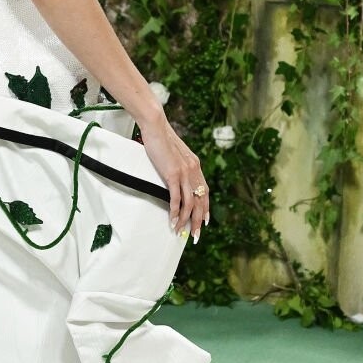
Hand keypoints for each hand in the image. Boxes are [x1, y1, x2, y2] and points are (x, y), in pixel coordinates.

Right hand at [140, 116, 209, 238]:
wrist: (156, 127)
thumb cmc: (161, 139)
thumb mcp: (174, 154)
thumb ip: (178, 165)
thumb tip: (175, 175)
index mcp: (195, 165)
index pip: (204, 191)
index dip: (206, 208)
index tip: (205, 222)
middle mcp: (193, 170)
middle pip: (200, 201)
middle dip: (199, 221)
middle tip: (195, 235)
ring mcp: (184, 173)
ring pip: (190, 203)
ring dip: (186, 220)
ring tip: (181, 232)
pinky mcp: (173, 174)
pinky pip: (176, 198)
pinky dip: (175, 212)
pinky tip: (173, 221)